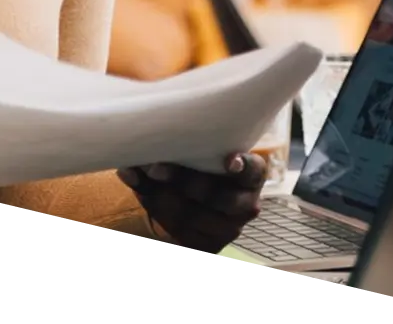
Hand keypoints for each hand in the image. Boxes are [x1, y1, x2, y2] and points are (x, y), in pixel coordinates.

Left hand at [117, 152, 265, 254]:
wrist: (198, 198)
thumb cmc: (201, 165)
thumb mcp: (198, 154)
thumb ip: (180, 149)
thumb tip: (140, 157)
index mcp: (252, 175)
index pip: (252, 170)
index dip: (242, 166)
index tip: (229, 160)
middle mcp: (247, 204)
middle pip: (217, 196)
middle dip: (183, 181)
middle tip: (154, 168)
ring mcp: (231, 228)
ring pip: (194, 216)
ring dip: (162, 197)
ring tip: (143, 179)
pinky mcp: (211, 244)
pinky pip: (181, 231)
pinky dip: (156, 209)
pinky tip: (144, 193)